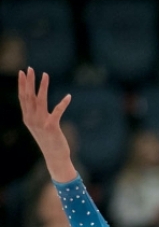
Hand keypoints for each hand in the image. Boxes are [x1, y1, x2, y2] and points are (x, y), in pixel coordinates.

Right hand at [16, 68, 76, 183]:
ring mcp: (40, 123)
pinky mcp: (52, 127)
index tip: (22, 72)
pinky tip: (68, 96)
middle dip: (29, 81)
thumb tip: (36, 103)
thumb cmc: (49, 141)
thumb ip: (36, 115)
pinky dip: (63, 103)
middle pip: (28, 96)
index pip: (22, 97)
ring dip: (43, 86)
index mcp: (27, 118)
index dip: (22, 84)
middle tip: (29, 68)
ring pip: (40, 100)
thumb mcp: (38, 127)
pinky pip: (58, 112)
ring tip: (45, 74)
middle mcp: (31, 119)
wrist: (54, 157)